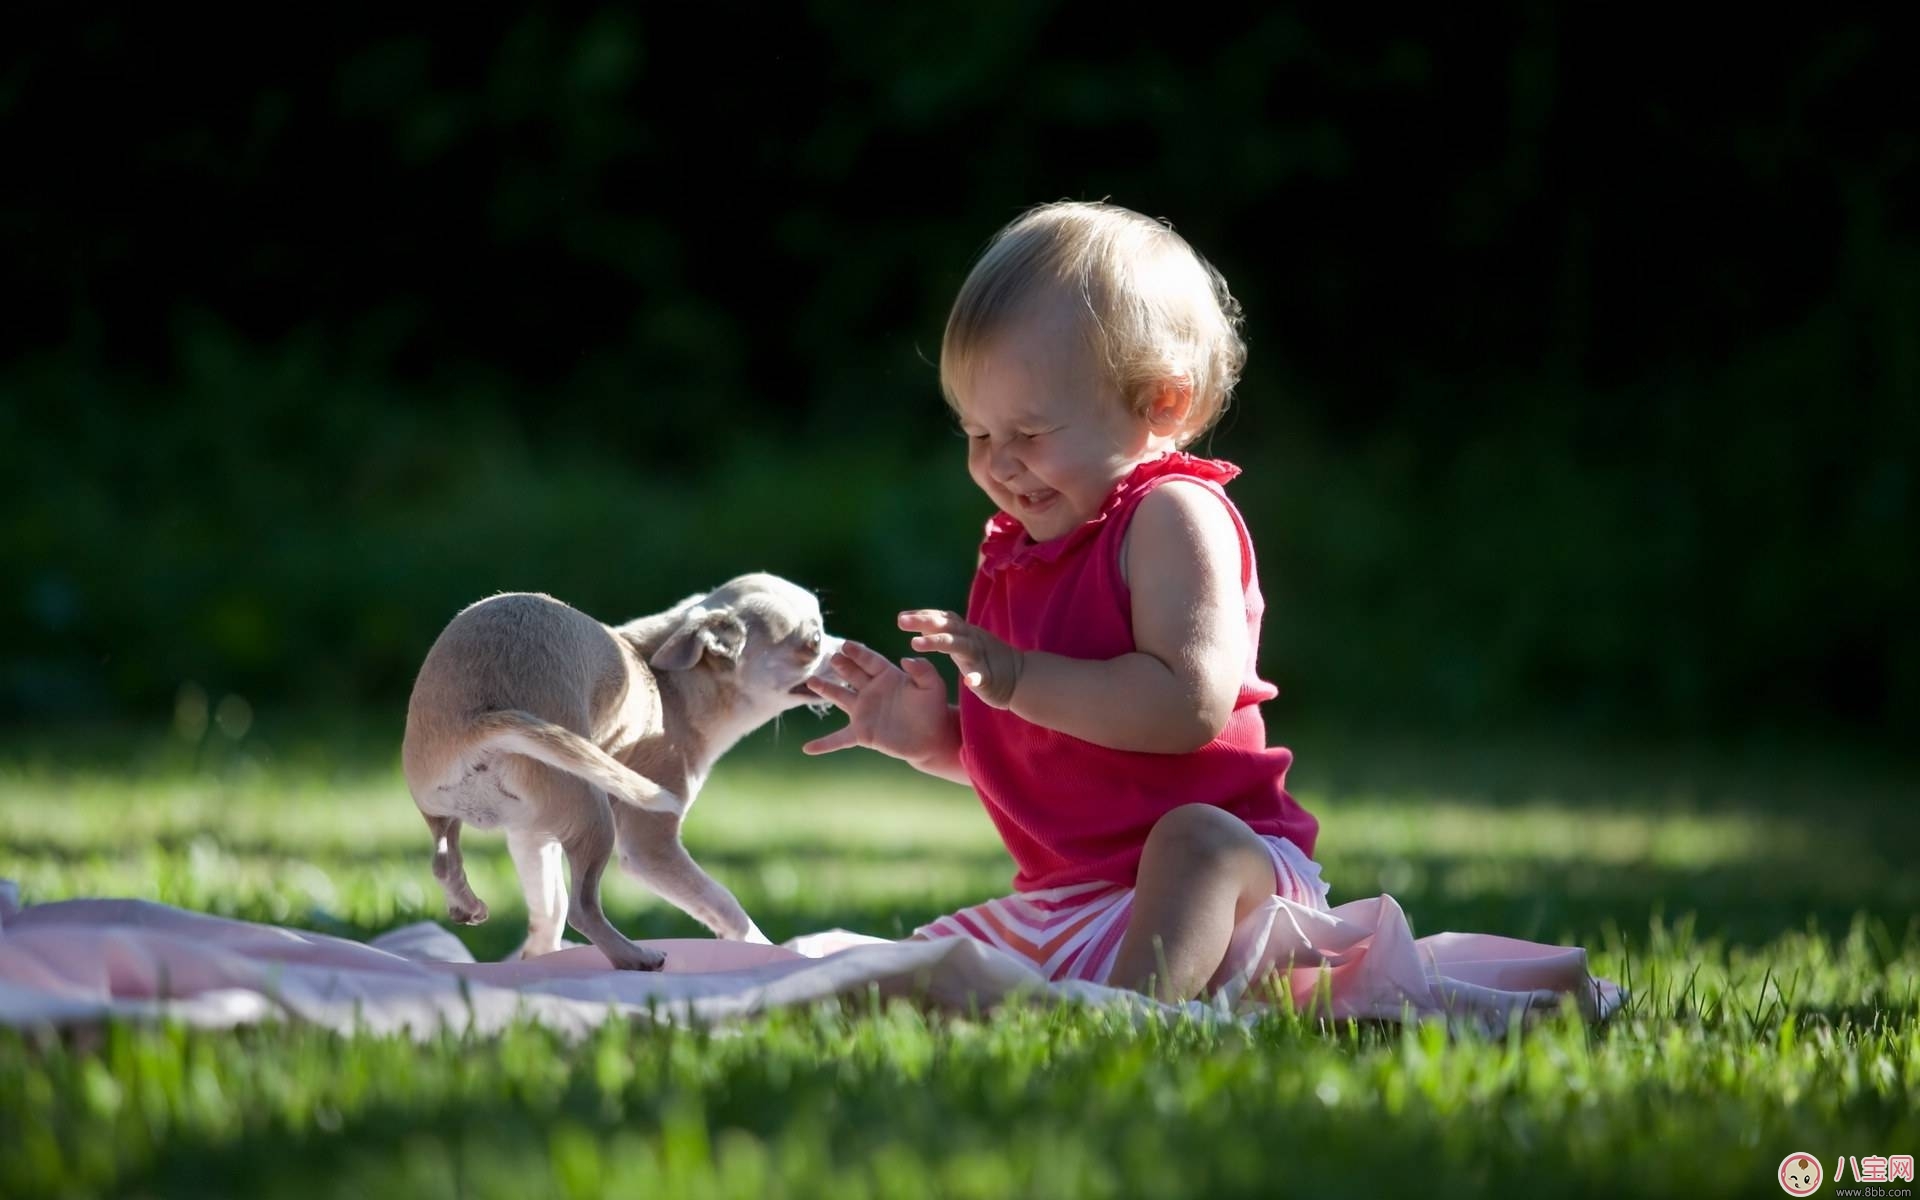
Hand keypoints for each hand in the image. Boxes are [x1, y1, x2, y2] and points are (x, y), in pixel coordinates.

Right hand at [802, 639, 957, 765]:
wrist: (932, 738)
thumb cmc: (933, 709)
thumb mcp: (933, 686)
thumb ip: (923, 670)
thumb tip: (906, 659)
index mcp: (888, 676)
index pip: (870, 660)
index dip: (858, 653)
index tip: (846, 645)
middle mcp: (872, 691)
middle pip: (852, 674)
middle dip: (841, 665)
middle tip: (831, 657)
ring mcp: (864, 711)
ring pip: (840, 696)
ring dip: (825, 689)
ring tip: (810, 681)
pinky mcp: (862, 732)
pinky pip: (839, 739)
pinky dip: (824, 744)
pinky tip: (808, 748)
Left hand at [897, 609, 1022, 708]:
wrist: (1019, 677)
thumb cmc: (984, 658)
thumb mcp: (961, 642)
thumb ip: (942, 631)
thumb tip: (917, 622)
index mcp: (963, 632)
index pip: (942, 618)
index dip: (923, 615)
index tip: (902, 617)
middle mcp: (970, 640)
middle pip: (946, 626)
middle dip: (924, 621)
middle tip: (900, 621)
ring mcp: (980, 657)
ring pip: (959, 645)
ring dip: (938, 641)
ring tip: (916, 643)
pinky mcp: (990, 678)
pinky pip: (982, 677)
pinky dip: (975, 678)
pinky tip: (968, 681)